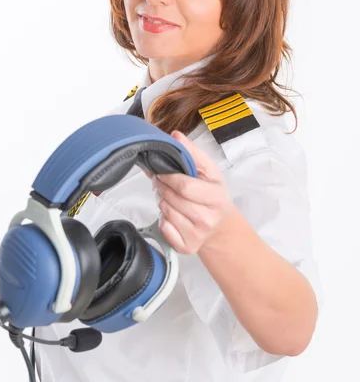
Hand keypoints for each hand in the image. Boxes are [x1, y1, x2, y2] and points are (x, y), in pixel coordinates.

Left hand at [145, 130, 232, 254]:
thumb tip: (176, 135)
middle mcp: (208, 218)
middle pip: (172, 199)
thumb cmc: (212, 194)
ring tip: (167, 195)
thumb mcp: (209, 171)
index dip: (168, 177)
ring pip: (166, 212)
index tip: (162, 170)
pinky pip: (164, 229)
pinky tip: (171, 213)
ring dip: (161, 200)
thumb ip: (192, 152)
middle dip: (161, 186)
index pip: (184, 186)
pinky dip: (162, 219)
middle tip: (160, 180)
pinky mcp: (187, 247)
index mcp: (216, 197)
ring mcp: (198, 235)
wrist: (220, 225)